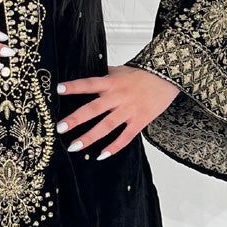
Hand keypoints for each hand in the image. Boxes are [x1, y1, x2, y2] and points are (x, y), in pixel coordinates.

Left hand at [57, 65, 180, 158]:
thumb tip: (86, 74)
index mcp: (111, 83)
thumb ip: (103, 75)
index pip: (89, 84)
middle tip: (59, 128)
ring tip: (73, 147)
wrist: (168, 78)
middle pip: (94, 109)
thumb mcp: (120, 70)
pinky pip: (125, 137)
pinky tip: (101, 155)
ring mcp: (129, 110)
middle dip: (76, 119)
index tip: (58, 90)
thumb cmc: (142, 74)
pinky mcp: (139, 121)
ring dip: (89, 137)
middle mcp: (118, 97)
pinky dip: (114, 147)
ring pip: (106, 126)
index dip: (74, 86)